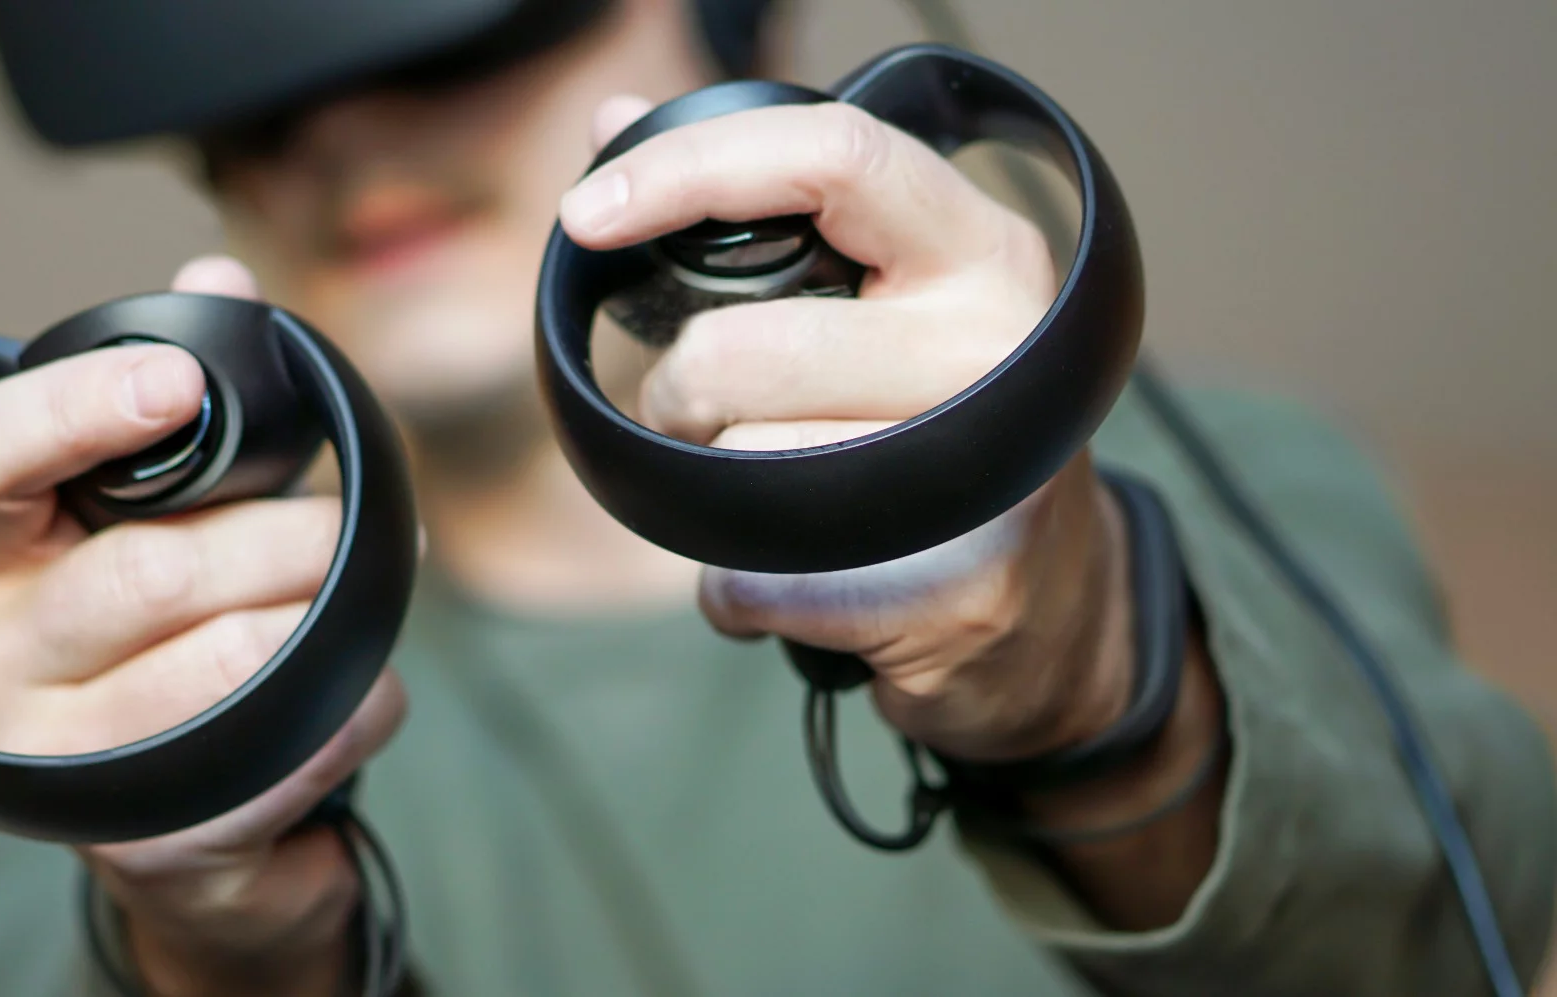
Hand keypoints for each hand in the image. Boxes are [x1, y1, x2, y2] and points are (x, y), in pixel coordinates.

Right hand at [0, 256, 405, 996]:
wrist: (195, 829)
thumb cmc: (179, 637)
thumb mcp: (172, 515)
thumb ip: (194, 401)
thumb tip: (215, 275)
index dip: (75, 409)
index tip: (179, 380)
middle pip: (152, 571)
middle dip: (287, 538)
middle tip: (360, 528)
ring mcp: (55, 763)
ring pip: (229, 662)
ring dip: (327, 621)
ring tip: (362, 605)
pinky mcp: (140, 842)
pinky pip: (288, 751)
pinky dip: (356, 709)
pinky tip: (357, 695)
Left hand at [559, 95, 1130, 762]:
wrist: (1047, 597)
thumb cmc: (926, 422)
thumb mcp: (872, 294)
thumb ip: (751, 209)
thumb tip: (614, 123)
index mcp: (977, 246)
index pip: (831, 156)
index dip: (691, 170)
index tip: (585, 216)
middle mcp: (999, 343)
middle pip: (743, 353)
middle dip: (677, 394)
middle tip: (694, 414)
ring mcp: (991, 469)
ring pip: (743, 472)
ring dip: (712, 500)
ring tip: (779, 500)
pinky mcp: (960, 586)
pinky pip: (756, 583)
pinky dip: (737, 594)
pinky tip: (795, 575)